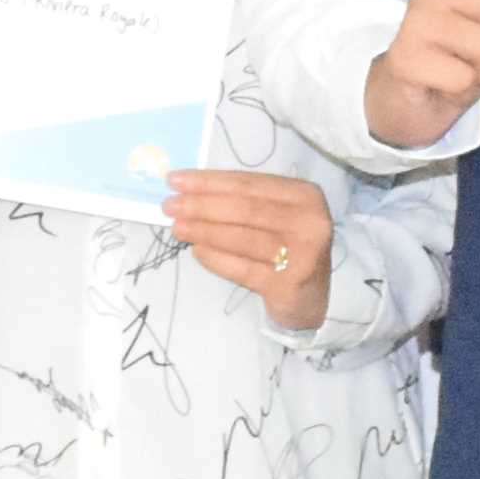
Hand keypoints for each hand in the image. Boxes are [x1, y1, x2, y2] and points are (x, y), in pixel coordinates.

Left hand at [166, 167, 336, 333]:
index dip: (209, 181)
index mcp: (304, 195)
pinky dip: (217, 259)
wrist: (310, 298)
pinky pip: (244, 269)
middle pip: (245, 209)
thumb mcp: (275, 216)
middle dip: (201, 206)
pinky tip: (197, 252)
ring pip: (243, 238)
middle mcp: (310, 221)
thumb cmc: (286, 247)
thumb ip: (243, 202)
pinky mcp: (290, 283)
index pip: (249, 183)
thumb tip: (188, 192)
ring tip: (177, 228)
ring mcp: (304, 254)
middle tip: (169, 206)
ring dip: (204, 232)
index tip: (175, 180)